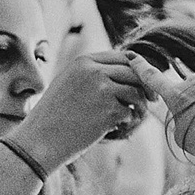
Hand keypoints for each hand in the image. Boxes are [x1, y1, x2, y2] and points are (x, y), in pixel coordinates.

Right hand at [16, 48, 154, 171]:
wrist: (42, 137)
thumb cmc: (55, 114)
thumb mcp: (68, 82)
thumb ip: (92, 74)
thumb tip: (122, 73)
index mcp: (84, 61)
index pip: (122, 57)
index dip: (138, 69)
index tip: (145, 81)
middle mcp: (94, 71)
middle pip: (134, 72)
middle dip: (147, 86)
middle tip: (153, 99)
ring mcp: (102, 89)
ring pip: (136, 92)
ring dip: (141, 106)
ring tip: (135, 116)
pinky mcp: (108, 110)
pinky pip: (130, 112)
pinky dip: (129, 120)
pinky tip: (119, 127)